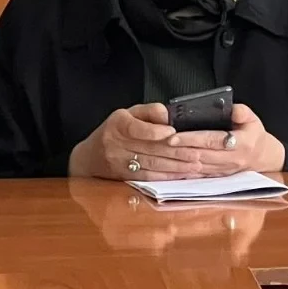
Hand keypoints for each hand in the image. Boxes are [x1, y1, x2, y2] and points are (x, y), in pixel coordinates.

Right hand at [68, 104, 185, 180]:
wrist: (90, 157)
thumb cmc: (115, 130)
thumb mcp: (130, 113)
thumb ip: (151, 111)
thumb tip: (167, 116)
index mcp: (118, 125)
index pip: (136, 129)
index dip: (155, 131)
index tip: (173, 132)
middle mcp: (116, 145)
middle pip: (150, 149)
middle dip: (177, 152)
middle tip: (197, 153)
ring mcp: (120, 163)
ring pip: (151, 165)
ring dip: (176, 166)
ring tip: (196, 165)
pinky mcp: (125, 177)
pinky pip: (149, 177)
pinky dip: (167, 176)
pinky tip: (183, 174)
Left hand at [166, 104, 286, 176]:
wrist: (263, 158)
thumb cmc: (254, 135)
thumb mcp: (253, 119)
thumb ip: (242, 112)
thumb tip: (232, 109)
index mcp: (241, 143)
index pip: (211, 140)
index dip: (191, 138)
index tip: (172, 136)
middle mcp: (231, 159)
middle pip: (199, 155)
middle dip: (176, 150)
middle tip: (158, 144)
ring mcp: (223, 171)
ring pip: (194, 167)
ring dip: (175, 162)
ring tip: (159, 154)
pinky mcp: (216, 178)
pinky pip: (195, 176)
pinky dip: (180, 171)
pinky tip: (167, 167)